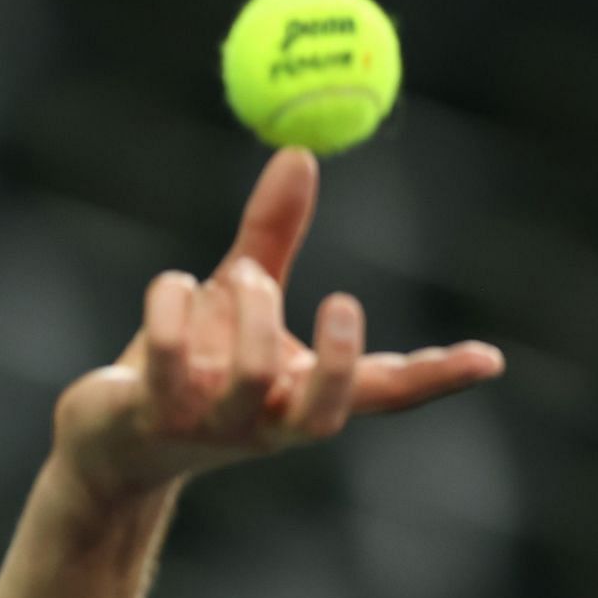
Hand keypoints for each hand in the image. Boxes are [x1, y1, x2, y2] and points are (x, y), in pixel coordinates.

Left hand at [50, 148, 505, 506]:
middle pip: (322, 412)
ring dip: (251, 316)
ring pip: (250, 381)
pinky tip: (171, 286)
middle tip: (338, 298)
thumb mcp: (236, 300)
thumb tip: (300, 153)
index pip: (381, 394)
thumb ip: (272, 238)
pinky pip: (172, 360)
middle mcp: (265, 424)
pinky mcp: (151, 419)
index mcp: (301, 398)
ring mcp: (208, 428)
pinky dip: (175, 309)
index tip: (489, 357)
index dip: (434, 378)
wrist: (108, 443)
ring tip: (239, 277)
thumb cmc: (186, 371)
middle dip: (337, 357)